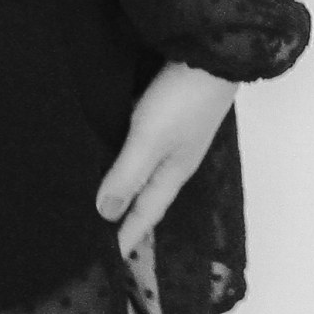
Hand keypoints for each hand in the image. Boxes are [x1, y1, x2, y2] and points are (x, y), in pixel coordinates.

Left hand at [97, 60, 236, 266]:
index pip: (144, 214)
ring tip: (105, 202)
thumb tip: (105, 213)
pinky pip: (142, 148)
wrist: (210, 53)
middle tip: (104, 236)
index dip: (126, 237)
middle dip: (127, 218)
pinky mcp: (168, 115)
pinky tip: (114, 153)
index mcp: (172, 173)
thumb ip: (127, 174)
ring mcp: (174, 138)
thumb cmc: (181, 98)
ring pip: (144, 172)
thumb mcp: (150, 139)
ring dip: (127, 189)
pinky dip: (128, 161)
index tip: (109, 260)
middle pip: (146, 197)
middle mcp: (173, 160)